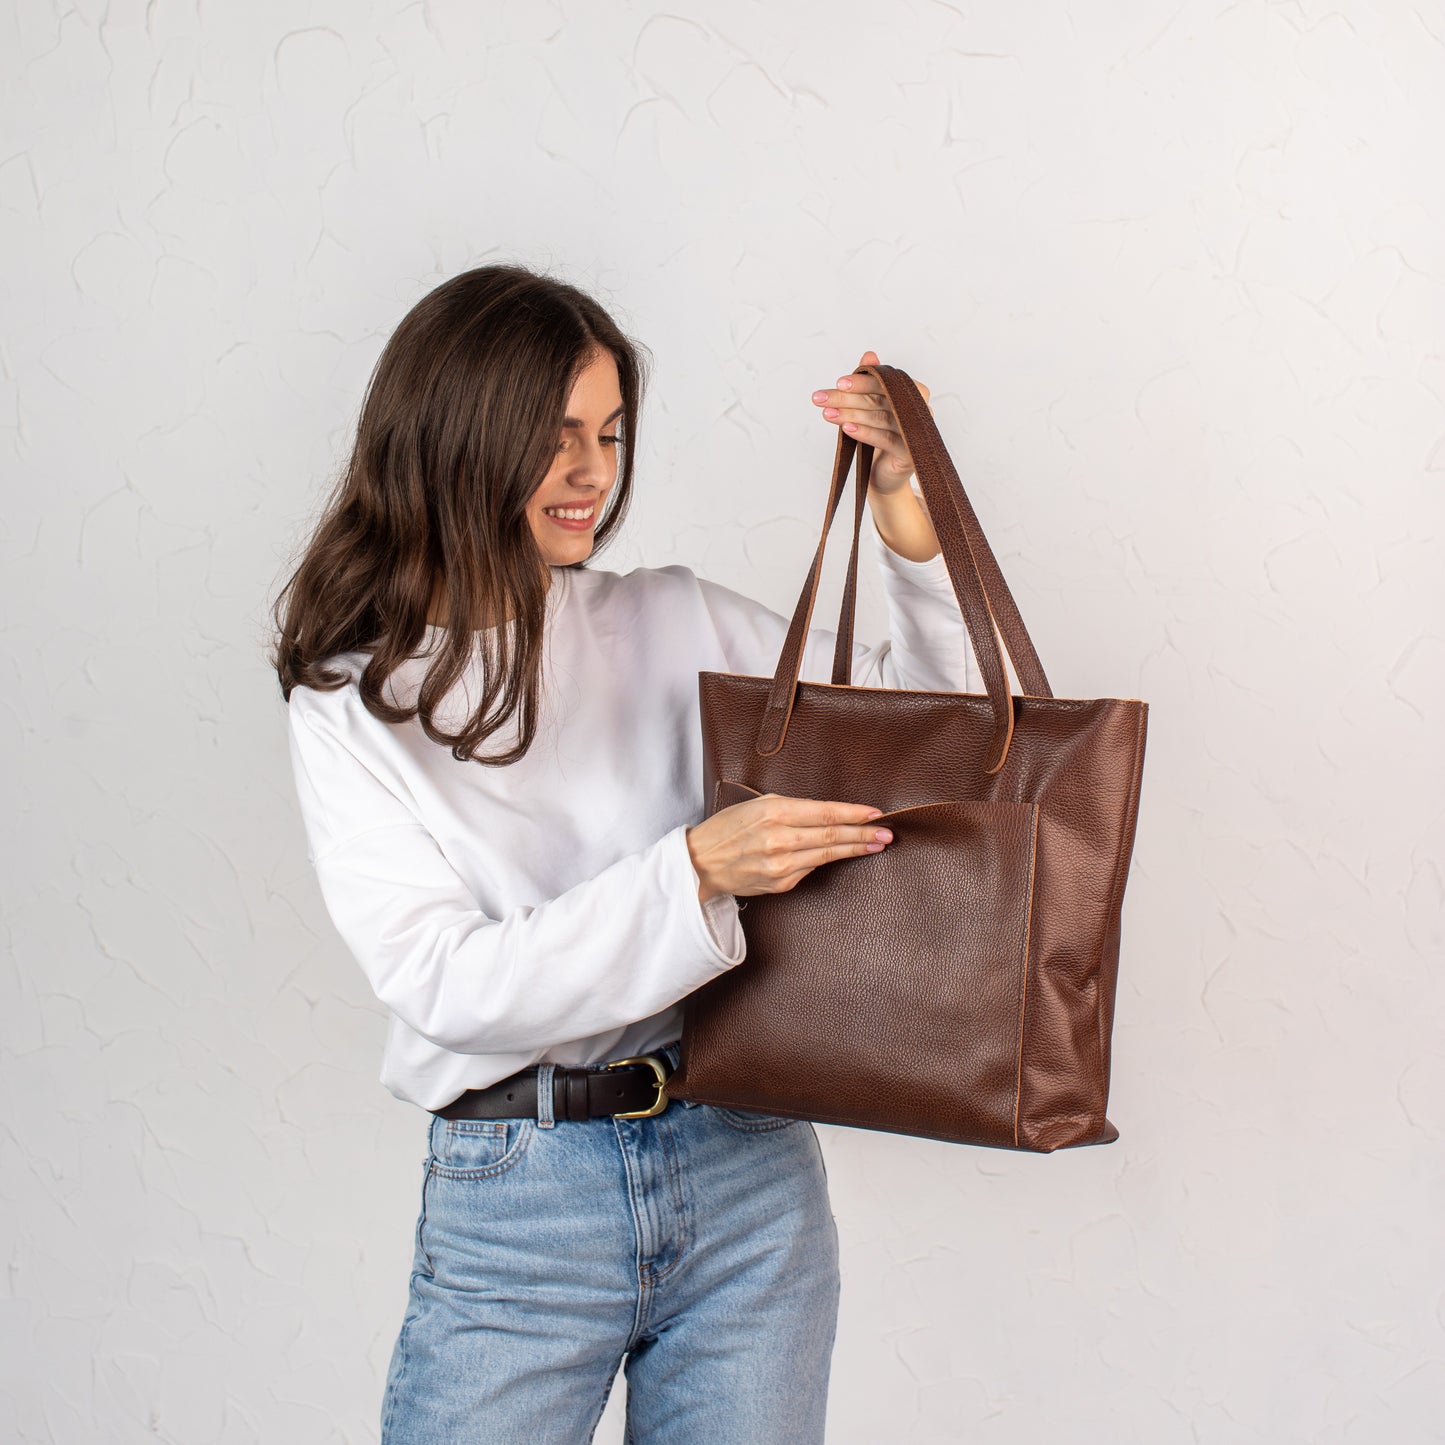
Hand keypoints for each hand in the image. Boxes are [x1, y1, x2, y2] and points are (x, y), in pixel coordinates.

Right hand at [686, 794, 893, 901]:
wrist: (701, 862)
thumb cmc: (729, 828)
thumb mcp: (757, 805)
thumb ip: (792, 808)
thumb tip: (828, 816)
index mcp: (774, 813)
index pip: (824, 812)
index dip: (853, 814)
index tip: (875, 814)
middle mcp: (779, 840)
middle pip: (831, 836)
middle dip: (863, 834)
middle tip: (887, 833)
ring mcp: (780, 865)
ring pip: (827, 855)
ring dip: (854, 849)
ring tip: (876, 845)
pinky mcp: (780, 883)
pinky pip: (810, 870)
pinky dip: (826, 861)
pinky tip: (840, 856)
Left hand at [810, 350, 931, 495]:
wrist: (883, 474)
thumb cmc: (878, 435)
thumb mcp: (871, 406)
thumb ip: (871, 381)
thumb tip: (869, 355)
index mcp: (914, 392)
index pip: (885, 382)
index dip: (861, 381)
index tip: (837, 382)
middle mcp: (921, 410)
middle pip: (880, 399)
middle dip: (848, 398)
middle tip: (821, 398)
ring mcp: (917, 432)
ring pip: (882, 418)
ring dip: (852, 414)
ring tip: (828, 414)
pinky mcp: (912, 453)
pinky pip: (887, 439)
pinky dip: (866, 433)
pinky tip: (847, 428)